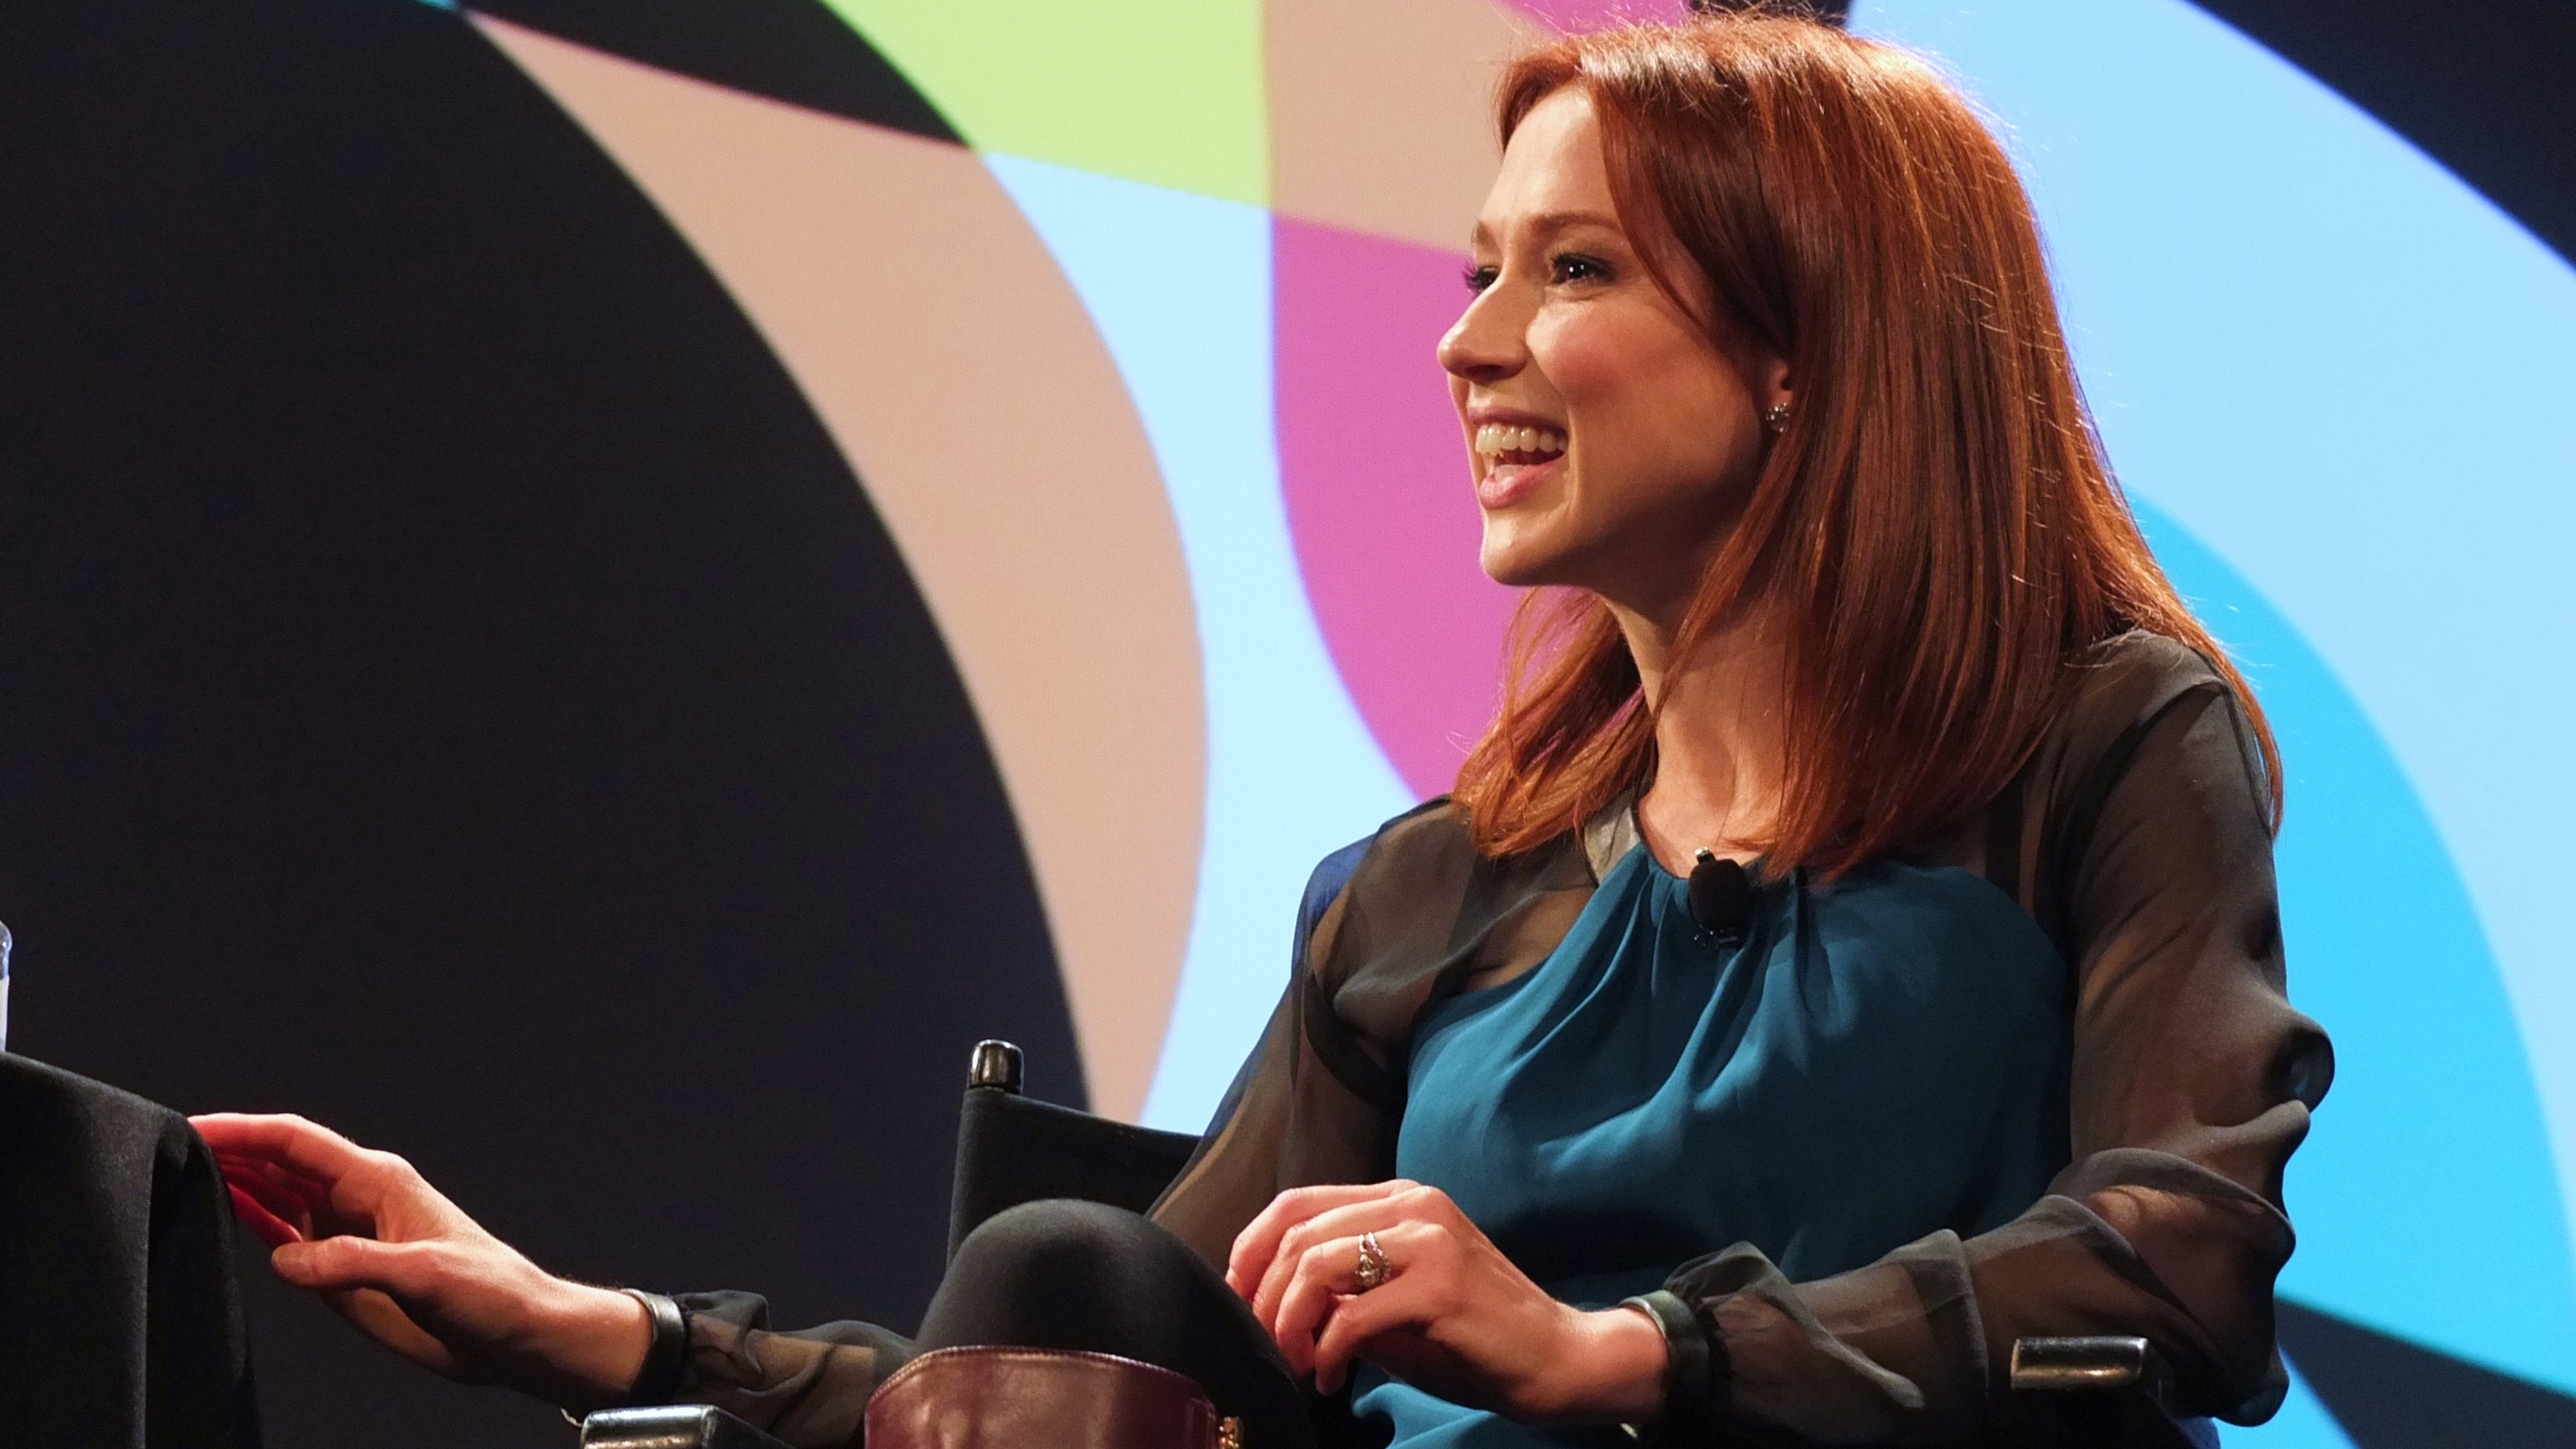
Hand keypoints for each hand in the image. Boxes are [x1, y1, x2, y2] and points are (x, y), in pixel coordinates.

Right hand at [190, 1113, 650, 1410]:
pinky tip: (225, 1209)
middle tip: (168, 1143)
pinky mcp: (344, 1265)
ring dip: (235, 1178)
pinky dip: (254, 1216)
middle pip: (279, 1160)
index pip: (296, 1143)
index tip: (194, 1126)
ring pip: (279, 1191)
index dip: (244, 1131)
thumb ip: (354, 1263)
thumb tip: (286, 1257)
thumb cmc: (491, 1294)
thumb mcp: (425, 1275)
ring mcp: (348, 1229)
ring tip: (182, 1167)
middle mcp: (358, 1196)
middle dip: (228, 1147)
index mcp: (378, 1181)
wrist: (516, 1333)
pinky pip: (288, 1230)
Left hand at [1226, 1180, 1664, 1423]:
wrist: (1560, 1357)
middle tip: (1261, 1344)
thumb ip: (1341, 1289)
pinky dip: (1325, 1351)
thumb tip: (1271, 1302)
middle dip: (1261, 1295)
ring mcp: (1430, 1239)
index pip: (1296, 1202)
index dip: (1250, 1250)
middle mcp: (1413, 1204)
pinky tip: (1329, 1377)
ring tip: (1293, 1362)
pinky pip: (1352, 1314)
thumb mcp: (1396, 1302)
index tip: (1236, 1301)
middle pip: (1297, 1231)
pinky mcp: (1441, 1284)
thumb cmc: (1474, 1337)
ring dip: (1287, 1322)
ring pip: (1316, 1264)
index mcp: (1400, 1198)